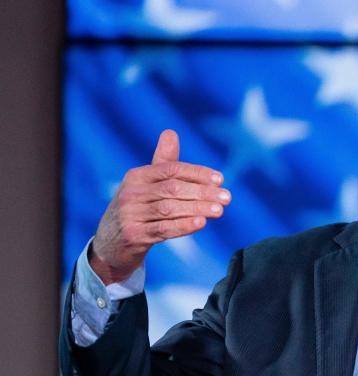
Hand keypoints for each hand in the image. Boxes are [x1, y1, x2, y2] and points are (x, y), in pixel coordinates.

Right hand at [89, 130, 230, 283]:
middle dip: (202, 192)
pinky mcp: (134, 235)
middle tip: (227, 197)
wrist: (112, 243)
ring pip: (169, 209)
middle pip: (173, 189)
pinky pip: (163, 229)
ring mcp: (131, 214)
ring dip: (197, 209)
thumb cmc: (137, 209)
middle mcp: (132, 193)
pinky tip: (201, 223)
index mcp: (137, 176)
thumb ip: (163, 162)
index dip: (197, 173)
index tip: (220, 179)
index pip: (171, 170)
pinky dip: (183, 225)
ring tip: (219, 210)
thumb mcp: (146, 185)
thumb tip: (171, 132)